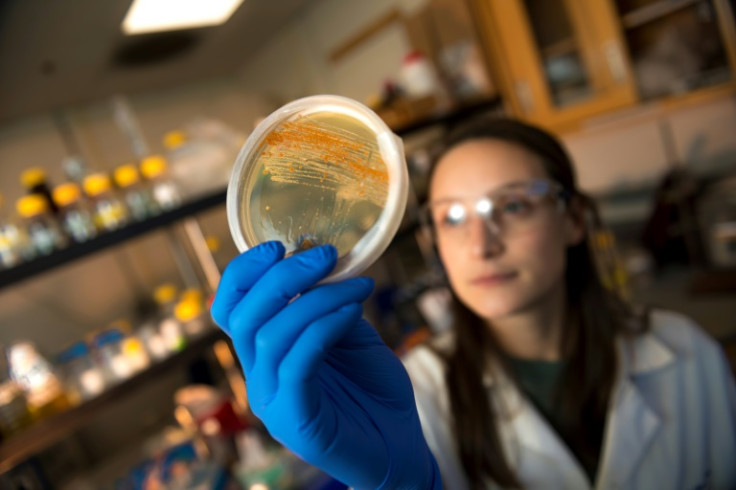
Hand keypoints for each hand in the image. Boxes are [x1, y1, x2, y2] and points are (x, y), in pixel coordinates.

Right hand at [211, 242, 440, 488]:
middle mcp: (258, 377)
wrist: (399, 446)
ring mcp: (273, 401)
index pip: (230, 309)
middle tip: (325, 255)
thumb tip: (326, 265)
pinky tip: (351, 312)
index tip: (278, 244)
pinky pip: (297, 364)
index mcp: (263, 355)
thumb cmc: (373, 390)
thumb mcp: (351, 336)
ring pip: (270, 336)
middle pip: (243, 317)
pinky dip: (323, 329)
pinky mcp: (296, 420)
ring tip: (357, 285)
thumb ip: (330, 305)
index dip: (243, 272)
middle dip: (282, 277)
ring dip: (316, 299)